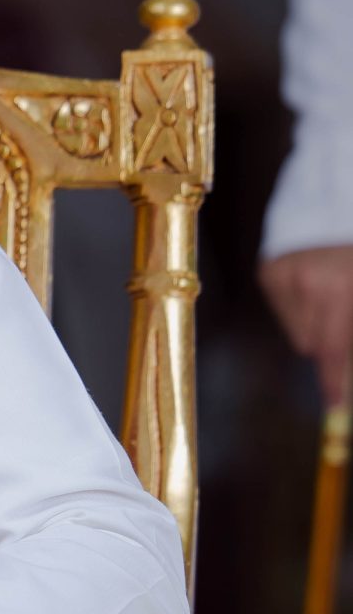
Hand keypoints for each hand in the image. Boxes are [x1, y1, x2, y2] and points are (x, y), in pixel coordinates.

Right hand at [259, 245, 352, 407]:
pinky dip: (297, 306)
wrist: (336, 208)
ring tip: (328, 294)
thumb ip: (348, 335)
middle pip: (311, 345)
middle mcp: (307, 284)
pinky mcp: (269, 273)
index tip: (334, 405)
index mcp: (339, 288)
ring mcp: (283, 277)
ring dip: (313, 323)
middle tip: (342, 318)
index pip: (332, 348)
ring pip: (297, 331)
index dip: (332, 381)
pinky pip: (283, 313)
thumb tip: (339, 372)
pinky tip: (308, 284)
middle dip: (328, 341)